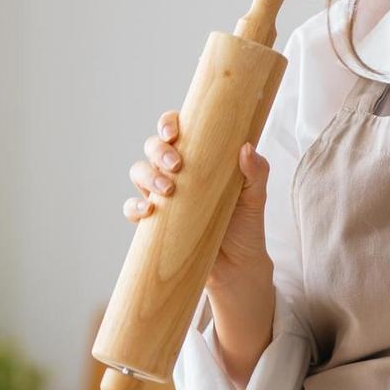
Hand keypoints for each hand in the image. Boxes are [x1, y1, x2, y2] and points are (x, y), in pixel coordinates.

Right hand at [124, 110, 271, 281]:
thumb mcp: (256, 196)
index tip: (174, 132)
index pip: (177, 129)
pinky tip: (148, 211)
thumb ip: (256, 171)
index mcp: (199, 157)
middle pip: (153, 147)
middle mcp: (177, 172)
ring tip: (168, 190)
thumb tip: (246, 148)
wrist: (238, 265)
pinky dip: (134, 207)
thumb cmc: (246, 224)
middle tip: (177, 165)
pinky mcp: (154, 221)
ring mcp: (163, 195)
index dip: (168, 123)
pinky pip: (132, 209)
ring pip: (139, 172)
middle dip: (159, 150)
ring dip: (147, 176)